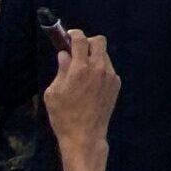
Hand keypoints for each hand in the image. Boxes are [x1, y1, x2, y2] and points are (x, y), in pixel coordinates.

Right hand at [43, 30, 118, 156]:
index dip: (74, 34)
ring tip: (83, 71)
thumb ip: (61, 70)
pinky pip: (108, 69)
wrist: (85, 136)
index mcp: (81, 68)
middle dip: (87, 42)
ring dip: (94, 57)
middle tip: (77, 51)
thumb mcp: (54, 92)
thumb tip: (65, 55)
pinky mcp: (116, 86)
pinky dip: (100, 70)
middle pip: (99, 41)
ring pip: (105, 55)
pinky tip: (91, 84)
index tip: (69, 36)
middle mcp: (99, 68)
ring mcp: (110, 77)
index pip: (81, 39)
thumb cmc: (64, 116)